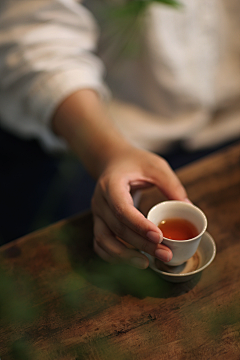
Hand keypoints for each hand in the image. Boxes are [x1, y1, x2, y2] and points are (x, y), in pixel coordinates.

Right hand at [92, 146, 189, 268]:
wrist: (111, 161)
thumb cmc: (134, 162)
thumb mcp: (155, 165)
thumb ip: (170, 184)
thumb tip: (188, 207)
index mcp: (111, 184)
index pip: (122, 208)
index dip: (139, 225)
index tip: (159, 236)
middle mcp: (100, 201)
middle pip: (117, 228)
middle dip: (141, 244)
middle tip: (165, 254)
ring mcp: (97, 213)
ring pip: (104, 240)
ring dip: (124, 255)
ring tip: (147, 264)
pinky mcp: (99, 222)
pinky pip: (100, 244)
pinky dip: (112, 256)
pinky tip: (131, 260)